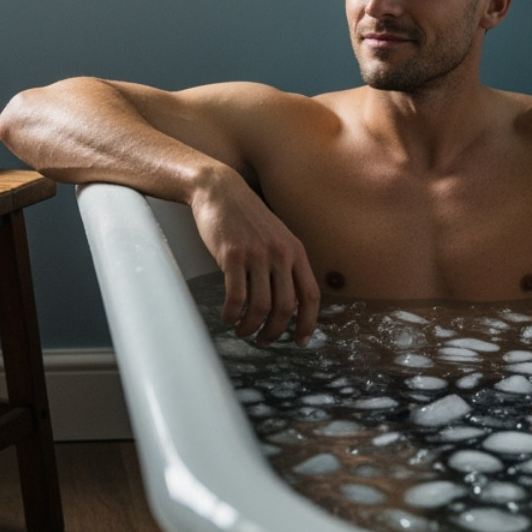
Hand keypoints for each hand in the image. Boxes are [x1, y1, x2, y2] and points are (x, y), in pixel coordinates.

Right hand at [190, 167, 320, 345]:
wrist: (220, 190)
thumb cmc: (247, 217)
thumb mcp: (277, 237)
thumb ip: (286, 264)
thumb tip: (291, 301)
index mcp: (296, 251)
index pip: (310, 296)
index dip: (308, 323)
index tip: (300, 341)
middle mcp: (280, 254)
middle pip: (286, 307)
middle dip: (275, 331)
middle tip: (264, 340)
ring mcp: (256, 255)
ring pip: (260, 307)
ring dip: (251, 327)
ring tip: (242, 330)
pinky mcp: (232, 256)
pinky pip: (236, 297)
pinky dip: (231, 314)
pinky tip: (227, 316)